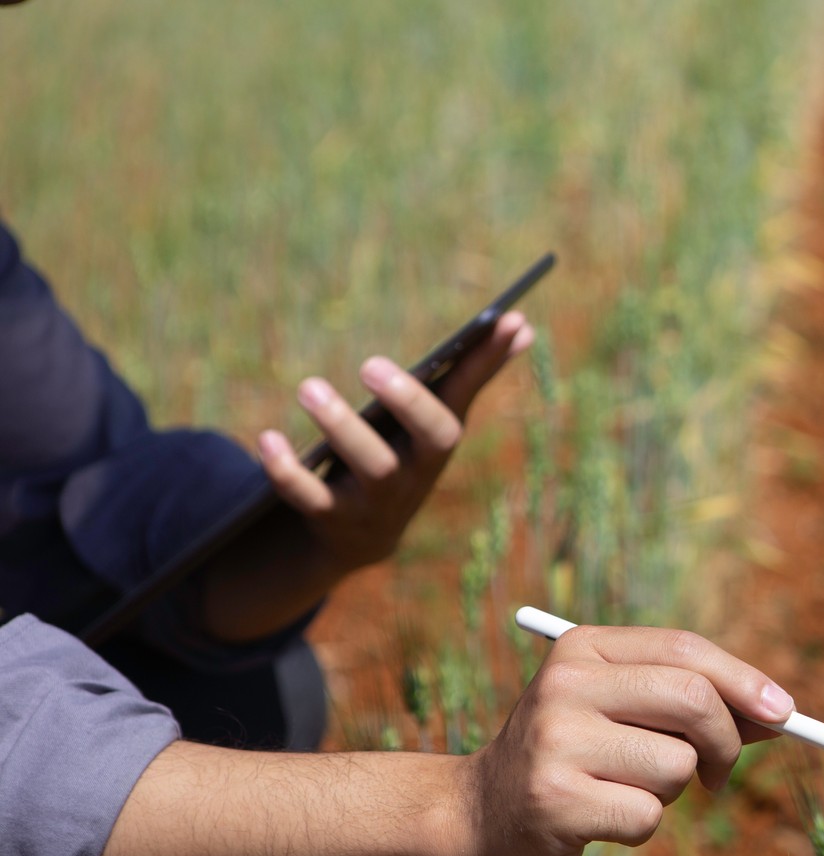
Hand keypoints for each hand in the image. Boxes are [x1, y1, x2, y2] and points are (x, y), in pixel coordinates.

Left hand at [256, 312, 534, 573]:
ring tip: (309, 387)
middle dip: (407, 401)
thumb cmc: (402, 455)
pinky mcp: (334, 519)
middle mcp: (420, 470)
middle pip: (431, 439)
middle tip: (371, 363)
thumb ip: (471, 374)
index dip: (489, 358)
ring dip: (342, 427)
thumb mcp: (433, 419)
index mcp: (441, 439)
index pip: (471, 393)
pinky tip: (266, 439)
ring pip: (372, 467)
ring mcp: (380, 499)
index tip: (505, 316)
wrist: (363, 535)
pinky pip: (309, 497)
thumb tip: (522, 325)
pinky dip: (287, 471)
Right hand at [458, 625, 794, 855]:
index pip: (685, 650)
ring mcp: (556, 742)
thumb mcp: (625, 714)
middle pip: (692, 699)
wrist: (480, 816)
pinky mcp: (556, 800)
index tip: (785, 713)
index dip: (745, 680)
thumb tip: (780, 714)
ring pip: (676, 765)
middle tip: (719, 773)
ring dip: (672, 790)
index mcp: (583, 649)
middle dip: (726, 741)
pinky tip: (601, 819)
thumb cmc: (575, 759)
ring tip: (625, 790)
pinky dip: (641, 825)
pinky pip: (648, 815)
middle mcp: (565, 685)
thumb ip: (694, 705)